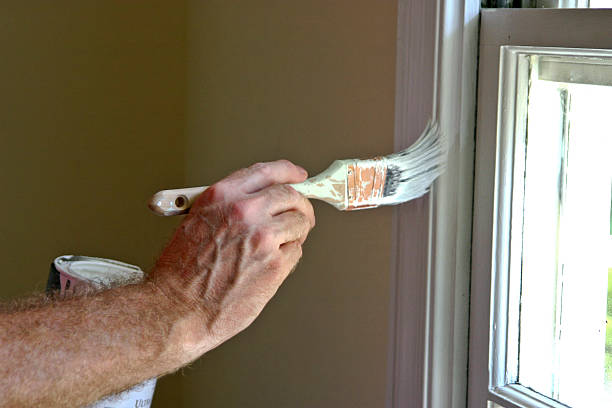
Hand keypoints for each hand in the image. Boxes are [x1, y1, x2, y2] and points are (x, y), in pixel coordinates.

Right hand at [149, 160, 314, 363]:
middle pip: (290, 196)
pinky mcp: (275, 265)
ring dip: (296, 233)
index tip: (298, 175)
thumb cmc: (181, 273)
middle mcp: (244, 211)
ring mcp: (263, 237)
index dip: (287, 172)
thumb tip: (259, 202)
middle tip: (301, 214)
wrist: (177, 308)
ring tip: (281, 245)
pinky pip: (296, 251)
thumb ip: (229, 206)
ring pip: (299, 223)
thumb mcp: (197, 221)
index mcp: (222, 196)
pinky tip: (270, 265)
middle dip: (300, 205)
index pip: (267, 172)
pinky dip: (288, 256)